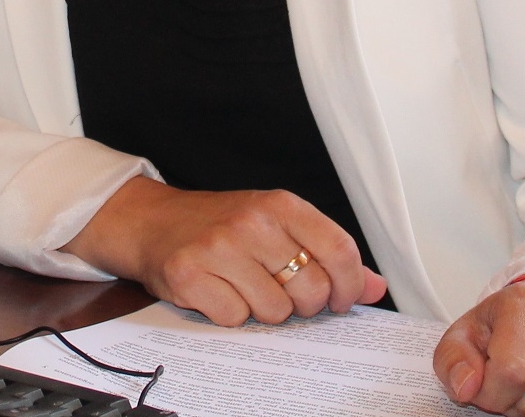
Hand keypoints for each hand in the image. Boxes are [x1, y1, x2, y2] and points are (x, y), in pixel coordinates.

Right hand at [62, 176, 387, 325]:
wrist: (152, 221)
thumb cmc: (219, 225)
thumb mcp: (276, 225)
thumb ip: (327, 254)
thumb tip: (372, 286)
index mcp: (280, 205)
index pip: (340, 251)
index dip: (348, 286)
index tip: (339, 299)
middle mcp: (252, 222)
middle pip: (312, 289)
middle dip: (302, 303)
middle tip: (279, 290)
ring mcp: (219, 248)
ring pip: (275, 311)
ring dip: (262, 310)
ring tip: (243, 286)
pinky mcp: (190, 275)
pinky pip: (235, 319)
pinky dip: (229, 315)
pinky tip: (218, 292)